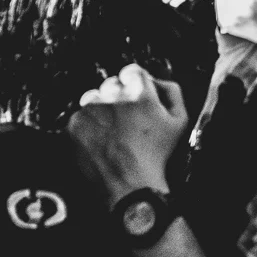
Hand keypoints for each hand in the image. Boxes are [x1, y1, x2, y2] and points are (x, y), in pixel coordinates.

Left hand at [66, 65, 187, 199]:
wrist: (130, 185)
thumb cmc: (157, 155)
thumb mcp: (180, 122)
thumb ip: (172, 92)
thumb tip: (156, 80)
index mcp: (139, 91)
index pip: (132, 71)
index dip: (134, 85)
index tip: (135, 99)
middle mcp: (113, 94)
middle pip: (112, 84)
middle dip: (118, 97)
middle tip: (125, 121)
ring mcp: (91, 109)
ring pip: (93, 97)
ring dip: (101, 109)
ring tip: (111, 132)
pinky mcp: (76, 124)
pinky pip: (80, 115)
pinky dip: (88, 126)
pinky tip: (100, 141)